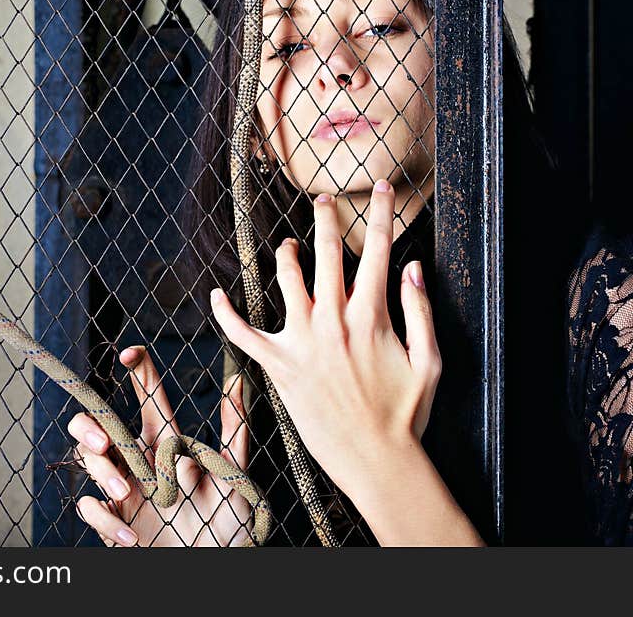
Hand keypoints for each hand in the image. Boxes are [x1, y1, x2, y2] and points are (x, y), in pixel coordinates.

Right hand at [70, 346, 252, 546]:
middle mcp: (139, 460)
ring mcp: (122, 489)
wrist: (214, 567)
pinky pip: (89, 508)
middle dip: (89, 424)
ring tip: (126, 494)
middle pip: (96, 424)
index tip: (129, 355)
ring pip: (88, 461)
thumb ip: (235, 429)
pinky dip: (105, 521)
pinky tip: (130, 537)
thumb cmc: (227, 522)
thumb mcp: (234, 475)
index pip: (147, 396)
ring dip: (102, 475)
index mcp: (166, 442)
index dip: (137, 370)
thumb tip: (237, 380)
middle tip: (104, 440)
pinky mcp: (113, 520)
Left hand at [209, 179, 441, 499]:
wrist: (376, 459)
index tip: (381, 187)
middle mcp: (334, 321)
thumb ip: (420, 310)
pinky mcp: (279, 366)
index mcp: (372, 316)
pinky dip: (226, 314)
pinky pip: (243, 335)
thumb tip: (413, 267)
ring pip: (287, 282)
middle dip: (326, 221)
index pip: (378, 251)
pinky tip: (216, 295)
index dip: (381, 213)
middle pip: (328, 255)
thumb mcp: (429, 361)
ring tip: (286, 244)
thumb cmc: (405, 414)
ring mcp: (303, 342)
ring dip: (286, 256)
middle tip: (322, 199)